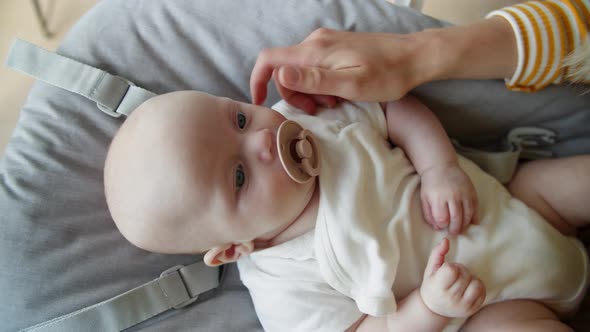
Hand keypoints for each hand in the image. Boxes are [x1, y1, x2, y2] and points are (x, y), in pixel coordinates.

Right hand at [250, 28, 430, 113]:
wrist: (414, 57)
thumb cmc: (388, 75)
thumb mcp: (351, 85)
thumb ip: (315, 80)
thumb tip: (280, 74)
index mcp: (315, 51)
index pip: (269, 59)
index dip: (257, 81)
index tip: (259, 104)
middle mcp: (315, 42)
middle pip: (285, 70)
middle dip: (295, 95)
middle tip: (320, 110)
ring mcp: (326, 43)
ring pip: (300, 71)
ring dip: (310, 92)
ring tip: (334, 103)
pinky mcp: (335, 47)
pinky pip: (315, 68)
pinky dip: (320, 85)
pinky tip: (339, 94)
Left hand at [420, 163, 477, 234]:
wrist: (441, 166)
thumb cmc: (430, 184)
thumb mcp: (425, 198)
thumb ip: (429, 214)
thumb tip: (437, 227)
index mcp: (438, 198)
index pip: (442, 219)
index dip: (442, 226)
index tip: (442, 227)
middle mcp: (452, 196)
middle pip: (456, 219)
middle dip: (455, 229)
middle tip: (453, 233)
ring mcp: (464, 193)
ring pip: (468, 214)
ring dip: (465, 225)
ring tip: (461, 229)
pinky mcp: (472, 191)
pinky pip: (475, 207)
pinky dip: (475, 217)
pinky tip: (472, 222)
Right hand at [420, 238, 485, 317]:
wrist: (433, 309)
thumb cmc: (432, 285)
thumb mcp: (430, 269)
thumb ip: (437, 253)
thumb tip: (446, 240)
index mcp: (438, 287)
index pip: (452, 270)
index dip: (452, 266)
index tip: (447, 270)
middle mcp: (451, 298)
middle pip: (465, 274)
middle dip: (461, 270)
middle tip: (454, 275)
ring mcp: (463, 305)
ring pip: (476, 283)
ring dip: (470, 279)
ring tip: (462, 281)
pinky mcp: (472, 309)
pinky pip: (483, 292)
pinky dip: (477, 286)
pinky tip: (468, 287)